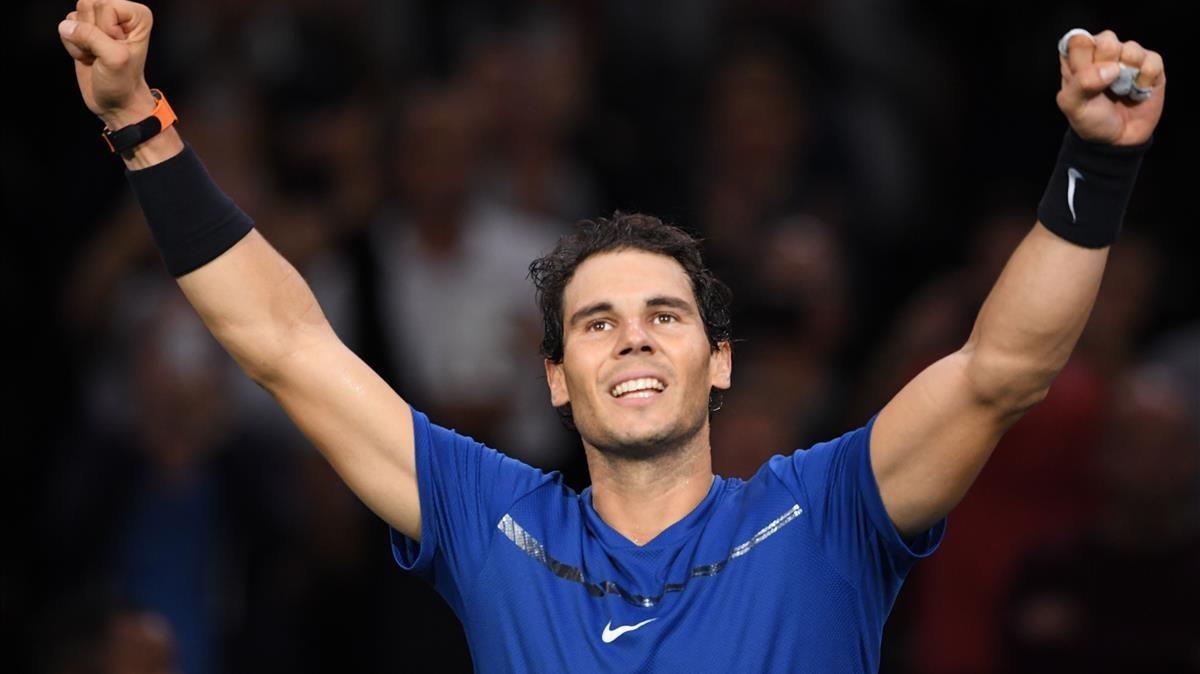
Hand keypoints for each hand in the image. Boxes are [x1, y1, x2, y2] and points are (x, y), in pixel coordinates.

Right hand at [58, 0, 154, 129]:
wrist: (115, 102)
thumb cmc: (123, 82)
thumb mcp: (114, 59)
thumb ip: (91, 37)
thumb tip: (67, 26)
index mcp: (136, 15)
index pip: (105, 4)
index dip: (106, 29)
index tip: (117, 47)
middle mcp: (119, 14)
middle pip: (87, 4)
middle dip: (91, 33)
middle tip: (104, 52)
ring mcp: (100, 22)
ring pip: (74, 16)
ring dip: (81, 41)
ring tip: (97, 55)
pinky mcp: (83, 32)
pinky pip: (65, 27)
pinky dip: (73, 46)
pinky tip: (88, 57)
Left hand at [1057, 29, 1165, 145]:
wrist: (1117, 139)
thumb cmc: (1091, 119)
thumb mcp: (1073, 106)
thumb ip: (1080, 84)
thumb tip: (1110, 69)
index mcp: (1078, 58)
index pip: (1078, 40)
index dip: (1082, 60)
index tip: (1082, 79)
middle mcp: (1103, 52)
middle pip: (1107, 40)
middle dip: (1104, 66)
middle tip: (1104, 85)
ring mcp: (1128, 57)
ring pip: (1130, 47)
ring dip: (1126, 73)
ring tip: (1121, 89)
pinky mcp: (1150, 64)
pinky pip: (1152, 60)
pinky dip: (1144, 79)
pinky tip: (1137, 91)